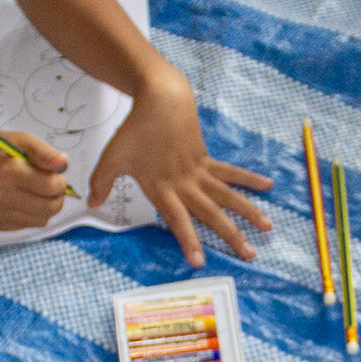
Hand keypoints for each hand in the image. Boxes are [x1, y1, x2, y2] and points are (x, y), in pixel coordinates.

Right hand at [0, 126, 75, 231]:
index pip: (50, 187)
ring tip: (36, 191)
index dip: (60, 181)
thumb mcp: (18, 139)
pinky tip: (20, 199)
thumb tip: (63, 164)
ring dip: (45, 207)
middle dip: (57, 197)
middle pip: (49, 208)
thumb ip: (43, 151)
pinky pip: (25, 225)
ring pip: (40, 221)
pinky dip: (29, 214)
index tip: (55, 174)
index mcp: (6, 172)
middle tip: (51, 185)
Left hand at [92, 73, 273, 266]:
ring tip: (269, 227)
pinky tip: (268, 186)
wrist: (160, 99)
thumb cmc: (135, 129)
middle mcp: (185, 184)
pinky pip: (231, 172)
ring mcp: (199, 171)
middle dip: (231, 235)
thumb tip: (91, 203)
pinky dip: (249, 179)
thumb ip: (101, 182)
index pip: (178, 220)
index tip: (200, 262)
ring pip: (228, 196)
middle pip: (212, 213)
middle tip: (250, 255)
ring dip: (249, 211)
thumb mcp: (112, 157)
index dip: (188, 240)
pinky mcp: (207, 159)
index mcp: (162, 188)